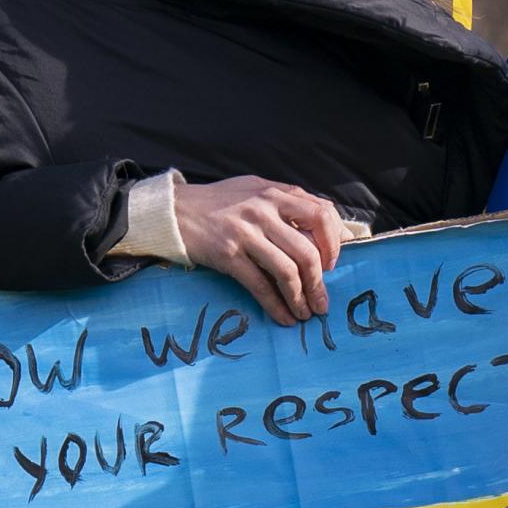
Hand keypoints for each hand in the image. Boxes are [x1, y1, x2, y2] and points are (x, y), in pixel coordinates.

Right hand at [174, 176, 345, 324]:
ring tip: (306, 314)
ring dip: (301, 299)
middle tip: (323, 302)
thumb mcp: (255, 189)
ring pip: (287, 271)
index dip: (334, 243)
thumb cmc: (218, 203)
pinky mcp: (228, 254)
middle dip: (320, 283)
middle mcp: (264, 210)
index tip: (332, 264)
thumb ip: (286, 203)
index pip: (322, 214)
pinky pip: (261, 285)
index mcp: (276, 193)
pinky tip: (283, 317)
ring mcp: (246, 232)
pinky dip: (276, 305)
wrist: (173, 210)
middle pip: (308, 251)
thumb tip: (321, 233)